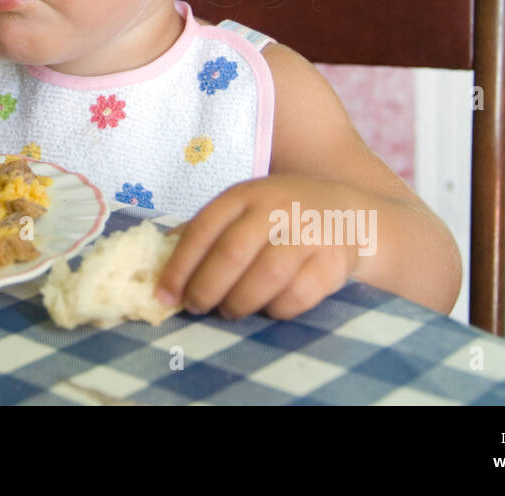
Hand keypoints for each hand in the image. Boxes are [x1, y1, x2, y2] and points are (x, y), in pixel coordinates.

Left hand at [155, 174, 365, 320]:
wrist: (346, 212)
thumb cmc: (279, 216)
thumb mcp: (243, 210)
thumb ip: (206, 233)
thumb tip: (158, 266)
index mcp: (245, 195)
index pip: (203, 229)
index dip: (180, 265)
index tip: (164, 294)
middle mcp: (276, 208)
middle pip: (232, 253)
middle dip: (206, 288)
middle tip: (195, 307)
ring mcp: (308, 233)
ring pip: (265, 276)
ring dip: (239, 302)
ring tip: (229, 310)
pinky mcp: (333, 261)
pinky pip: (298, 295)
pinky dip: (276, 309)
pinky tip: (267, 309)